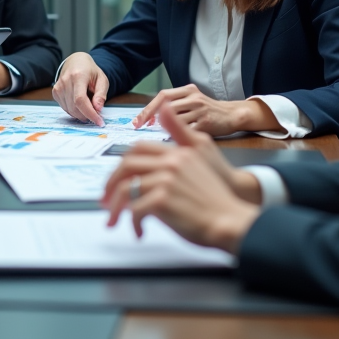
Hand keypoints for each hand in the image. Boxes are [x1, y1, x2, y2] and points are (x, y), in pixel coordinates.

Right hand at [51, 52, 108, 125]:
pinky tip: (80, 104)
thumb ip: (101, 94)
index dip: (90, 113)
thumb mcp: (102, 79)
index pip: (80, 100)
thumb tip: (98, 109)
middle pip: (74, 107)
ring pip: (69, 110)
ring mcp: (58, 87)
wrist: (76, 62)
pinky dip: (74, 111)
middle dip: (87, 115)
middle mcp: (65, 81)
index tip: (99, 122)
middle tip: (97, 115)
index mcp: (78, 76)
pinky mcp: (55, 92)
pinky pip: (65, 108)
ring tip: (89, 105)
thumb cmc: (90, 71)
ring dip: (81, 114)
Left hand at [100, 105, 260, 253]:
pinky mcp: (164, 200)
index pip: (138, 150)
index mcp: (177, 152)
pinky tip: (139, 231)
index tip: (117, 181)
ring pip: (126, 189)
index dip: (122, 166)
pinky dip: (133, 222)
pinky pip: (135, 209)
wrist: (232, 220)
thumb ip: (180, 132)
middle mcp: (170, 162)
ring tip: (115, 220)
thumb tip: (164, 106)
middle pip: (126, 166)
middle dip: (111, 184)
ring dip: (116, 207)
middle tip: (106, 201)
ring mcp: (166, 180)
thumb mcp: (203, 153)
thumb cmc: (217, 195)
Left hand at [133, 84, 281, 136]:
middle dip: (150, 118)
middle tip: (140, 129)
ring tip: (157, 136)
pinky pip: (187, 131)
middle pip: (166, 106)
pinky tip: (173, 143)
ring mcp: (201, 109)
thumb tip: (150, 117)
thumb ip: (175, 107)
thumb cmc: (209, 112)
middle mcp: (194, 97)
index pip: (162, 96)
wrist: (233, 116)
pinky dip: (178, 137)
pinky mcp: (207, 123)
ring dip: (164, 129)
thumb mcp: (192, 102)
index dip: (148, 108)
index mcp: (188, 90)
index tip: (137, 121)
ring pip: (175, 119)